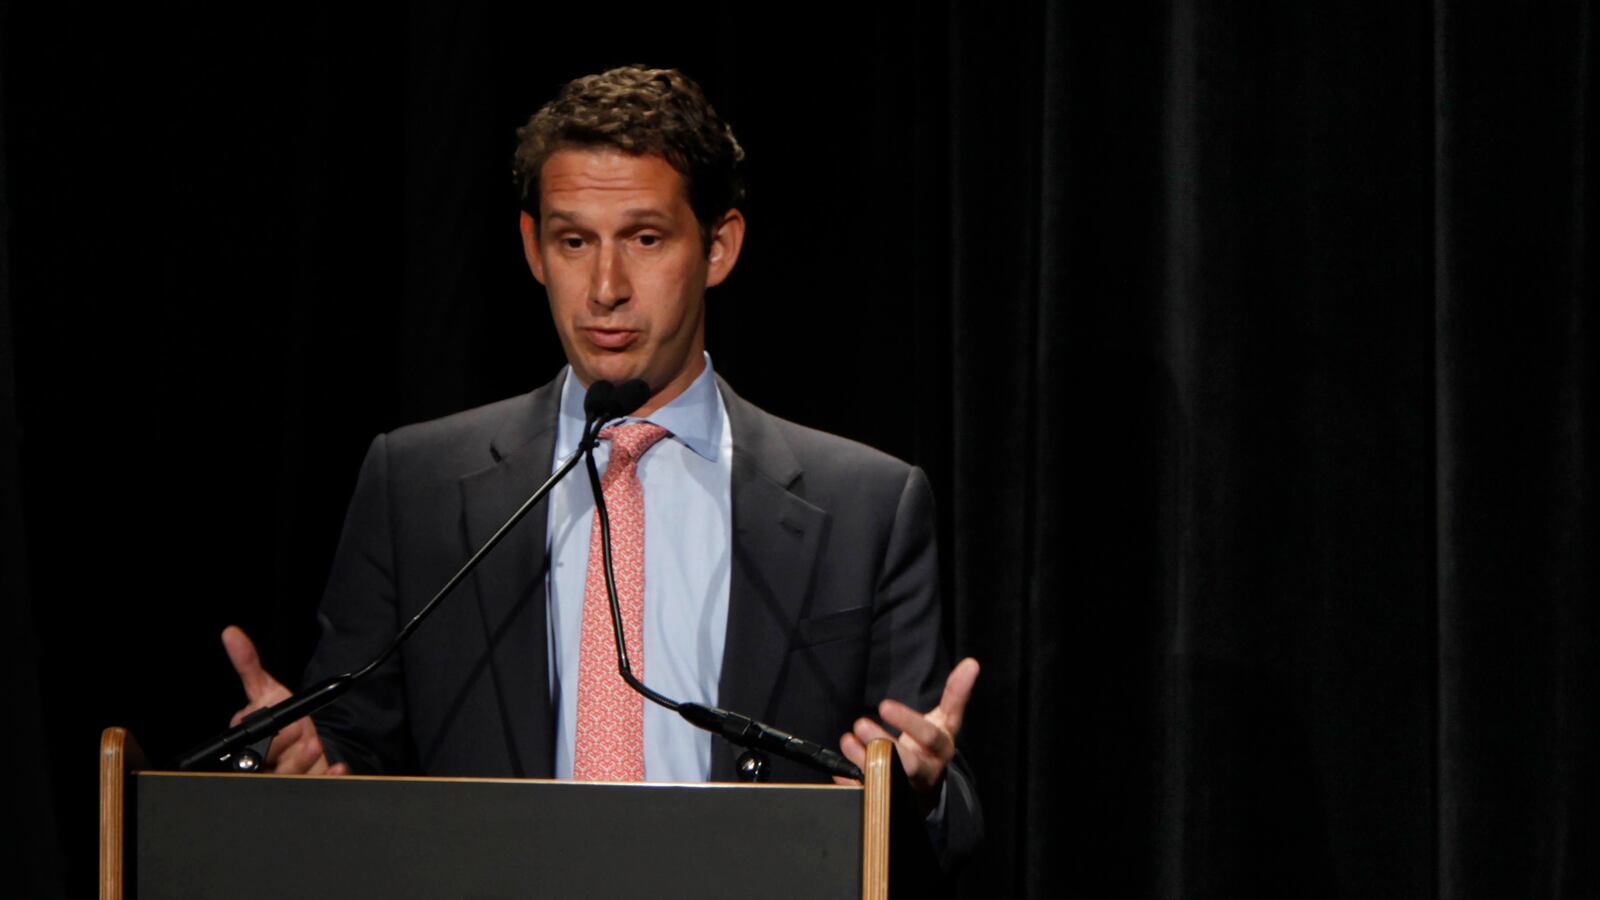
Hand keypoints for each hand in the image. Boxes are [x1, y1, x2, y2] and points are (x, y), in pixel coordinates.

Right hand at [223, 625, 347, 775]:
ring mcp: (283, 778)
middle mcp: (262, 766)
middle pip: (265, 765)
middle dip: (283, 746)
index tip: (277, 721)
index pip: (247, 745)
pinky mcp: (307, 785)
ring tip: (313, 744)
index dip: (264, 737)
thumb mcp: (266, 691)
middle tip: (298, 732)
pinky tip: (339, 767)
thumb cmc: (281, 722)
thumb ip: (249, 666)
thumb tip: (231, 633)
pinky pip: (318, 784)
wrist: (307, 748)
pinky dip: (330, 776)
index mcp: (249, 745)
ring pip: (288, 777)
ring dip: (301, 761)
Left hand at [837, 657, 979, 810]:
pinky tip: (841, 770)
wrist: (927, 787)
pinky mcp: (887, 801)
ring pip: (888, 781)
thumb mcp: (946, 721)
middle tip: (861, 724)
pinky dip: (853, 784)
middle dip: (884, 745)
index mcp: (941, 750)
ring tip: (847, 741)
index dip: (908, 722)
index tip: (884, 705)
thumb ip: (956, 694)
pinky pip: (869, 797)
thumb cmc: (932, 747)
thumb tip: (971, 664)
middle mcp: (926, 772)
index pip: (929, 736)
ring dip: (864, 761)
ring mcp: (907, 790)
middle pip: (909, 764)